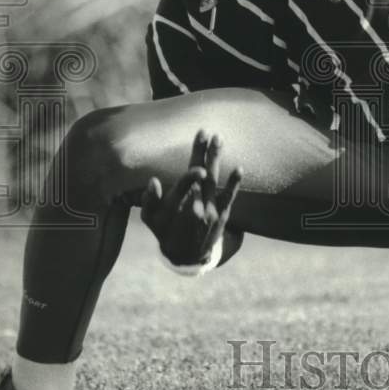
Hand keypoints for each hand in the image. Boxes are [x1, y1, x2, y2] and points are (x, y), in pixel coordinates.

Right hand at [140, 130, 242, 267]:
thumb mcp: (151, 219)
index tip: (195, 161)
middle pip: (201, 177)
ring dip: (216, 159)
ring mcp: (210, 211)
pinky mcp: (221, 214)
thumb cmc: (165, 231)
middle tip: (207, 133)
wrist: (187, 256)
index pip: (184, 185)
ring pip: (214, 181)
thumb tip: (153, 181)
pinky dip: (234, 183)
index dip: (190, 174)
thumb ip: (149, 200)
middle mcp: (195, 208)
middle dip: (203, 153)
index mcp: (176, 207)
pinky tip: (239, 168)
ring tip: (218, 139)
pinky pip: (228, 197)